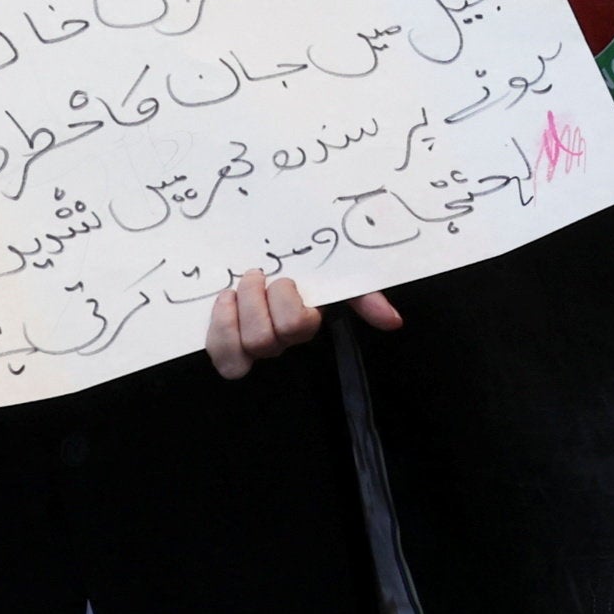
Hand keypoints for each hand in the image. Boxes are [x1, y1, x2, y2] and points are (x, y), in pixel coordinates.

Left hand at [206, 267, 397, 377]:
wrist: (262, 261)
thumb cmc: (304, 272)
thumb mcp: (335, 278)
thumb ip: (365, 297)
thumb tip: (394, 322)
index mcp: (304, 326)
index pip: (298, 326)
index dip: (287, 303)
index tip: (287, 280)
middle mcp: (279, 344)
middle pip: (265, 341)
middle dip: (256, 301)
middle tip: (259, 277)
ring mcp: (249, 349)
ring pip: (240, 352)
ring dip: (235, 314)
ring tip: (237, 290)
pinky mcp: (223, 345)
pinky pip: (218, 351)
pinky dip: (218, 324)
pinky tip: (225, 301)